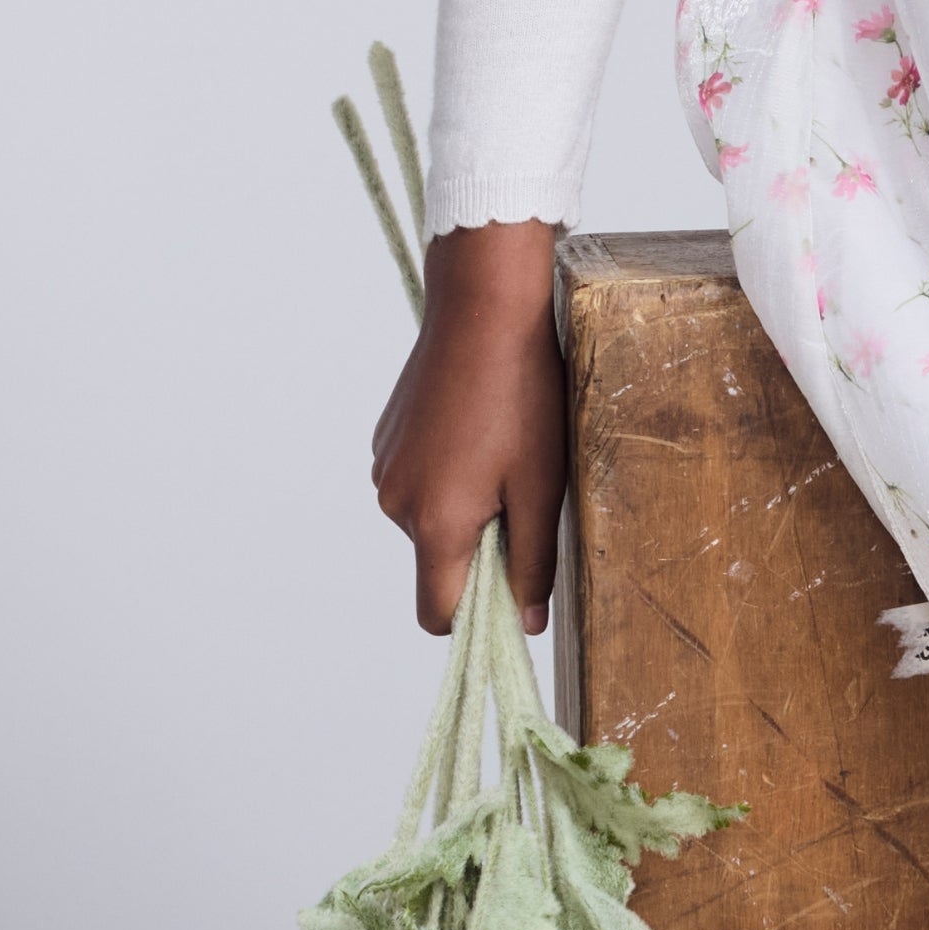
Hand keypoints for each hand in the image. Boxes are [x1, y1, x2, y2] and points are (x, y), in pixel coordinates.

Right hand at [370, 221, 565, 634]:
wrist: (483, 308)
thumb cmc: (521, 396)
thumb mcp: (543, 485)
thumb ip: (533, 561)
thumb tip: (528, 621)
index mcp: (435, 523)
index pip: (438, 615)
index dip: (476, 617)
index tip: (511, 587)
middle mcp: (396, 503)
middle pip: (436, 563)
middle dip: (477, 549)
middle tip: (521, 493)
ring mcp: (385, 467)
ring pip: (427, 520)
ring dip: (464, 506)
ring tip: (502, 451)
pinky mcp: (386, 438)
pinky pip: (417, 481)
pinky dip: (447, 474)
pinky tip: (477, 428)